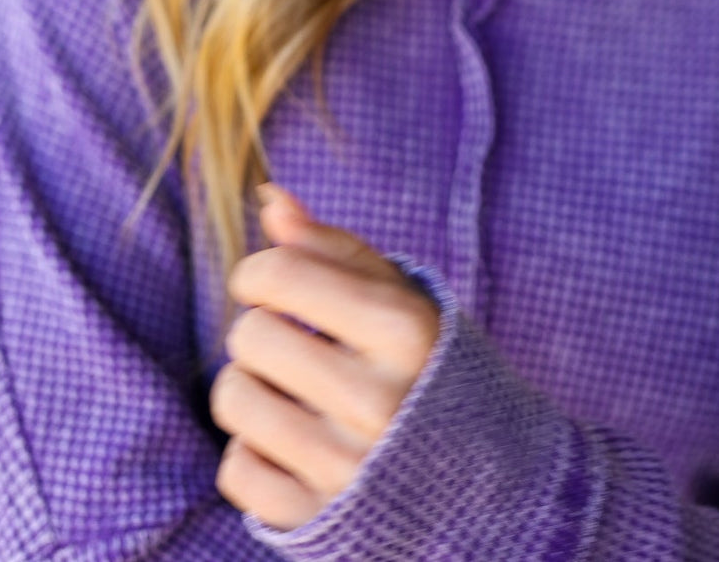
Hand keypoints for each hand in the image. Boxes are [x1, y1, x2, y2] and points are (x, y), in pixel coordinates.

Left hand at [209, 185, 440, 531]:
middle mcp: (377, 401)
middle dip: (262, 333)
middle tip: (299, 350)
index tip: (274, 286)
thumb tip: (268, 196)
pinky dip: (254, 455)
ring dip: (253, 391)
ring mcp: (346, 469)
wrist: (485, 489)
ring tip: (296, 396)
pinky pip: (235, 469)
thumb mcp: (398, 299)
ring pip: (233, 398)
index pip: (279, 273)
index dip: (259, 273)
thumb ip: (331, 246)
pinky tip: (297, 448)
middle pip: (248, 334)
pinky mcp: (316, 522)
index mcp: (403, 332)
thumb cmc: (424, 370)